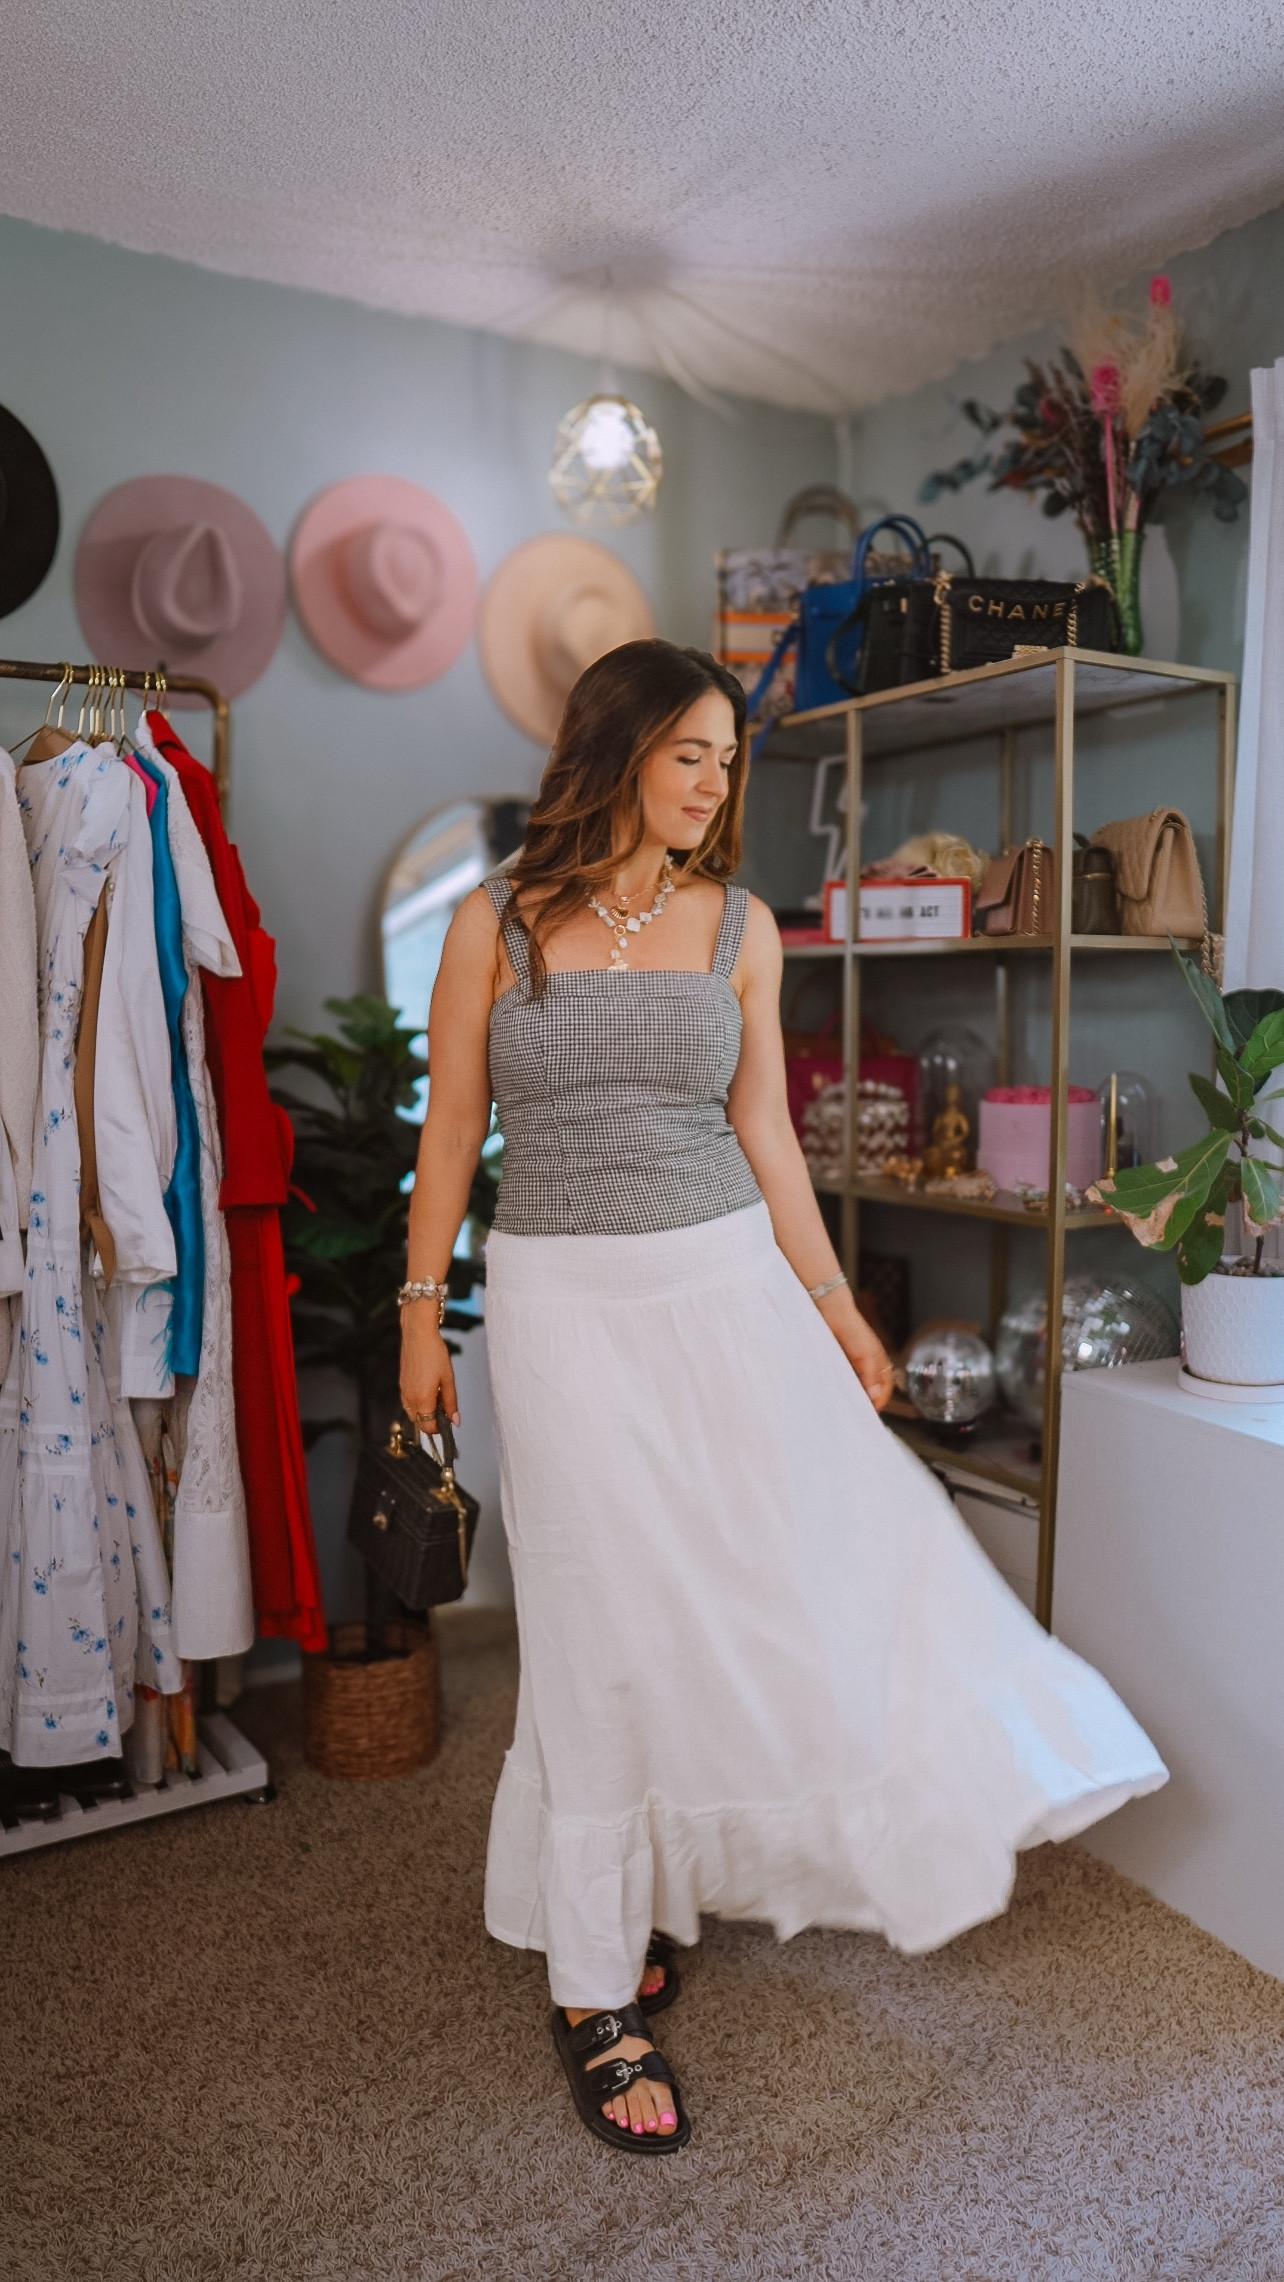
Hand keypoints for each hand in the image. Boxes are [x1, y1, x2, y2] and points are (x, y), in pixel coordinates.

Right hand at [399, 1306, 459, 1430]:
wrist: (418, 1334)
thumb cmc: (435, 1353)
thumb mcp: (448, 1379)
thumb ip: (451, 1402)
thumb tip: (455, 1421)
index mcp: (422, 1399)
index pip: (428, 1427)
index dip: (439, 1429)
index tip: (448, 1423)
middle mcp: (410, 1398)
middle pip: (419, 1422)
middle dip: (431, 1421)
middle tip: (445, 1408)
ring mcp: (403, 1391)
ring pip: (413, 1413)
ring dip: (424, 1412)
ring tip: (437, 1396)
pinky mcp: (401, 1384)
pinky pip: (408, 1402)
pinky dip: (418, 1403)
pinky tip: (428, 1389)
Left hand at [817, 1291, 895, 1411]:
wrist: (832, 1312)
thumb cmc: (853, 1331)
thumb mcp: (866, 1355)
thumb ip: (870, 1376)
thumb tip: (875, 1397)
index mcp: (879, 1361)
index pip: (885, 1386)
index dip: (881, 1400)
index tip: (872, 1412)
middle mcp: (868, 1363)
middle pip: (871, 1387)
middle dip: (867, 1400)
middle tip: (858, 1413)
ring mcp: (853, 1361)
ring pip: (857, 1383)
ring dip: (853, 1394)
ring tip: (846, 1407)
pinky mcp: (839, 1359)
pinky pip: (842, 1377)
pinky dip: (841, 1385)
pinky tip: (835, 1391)